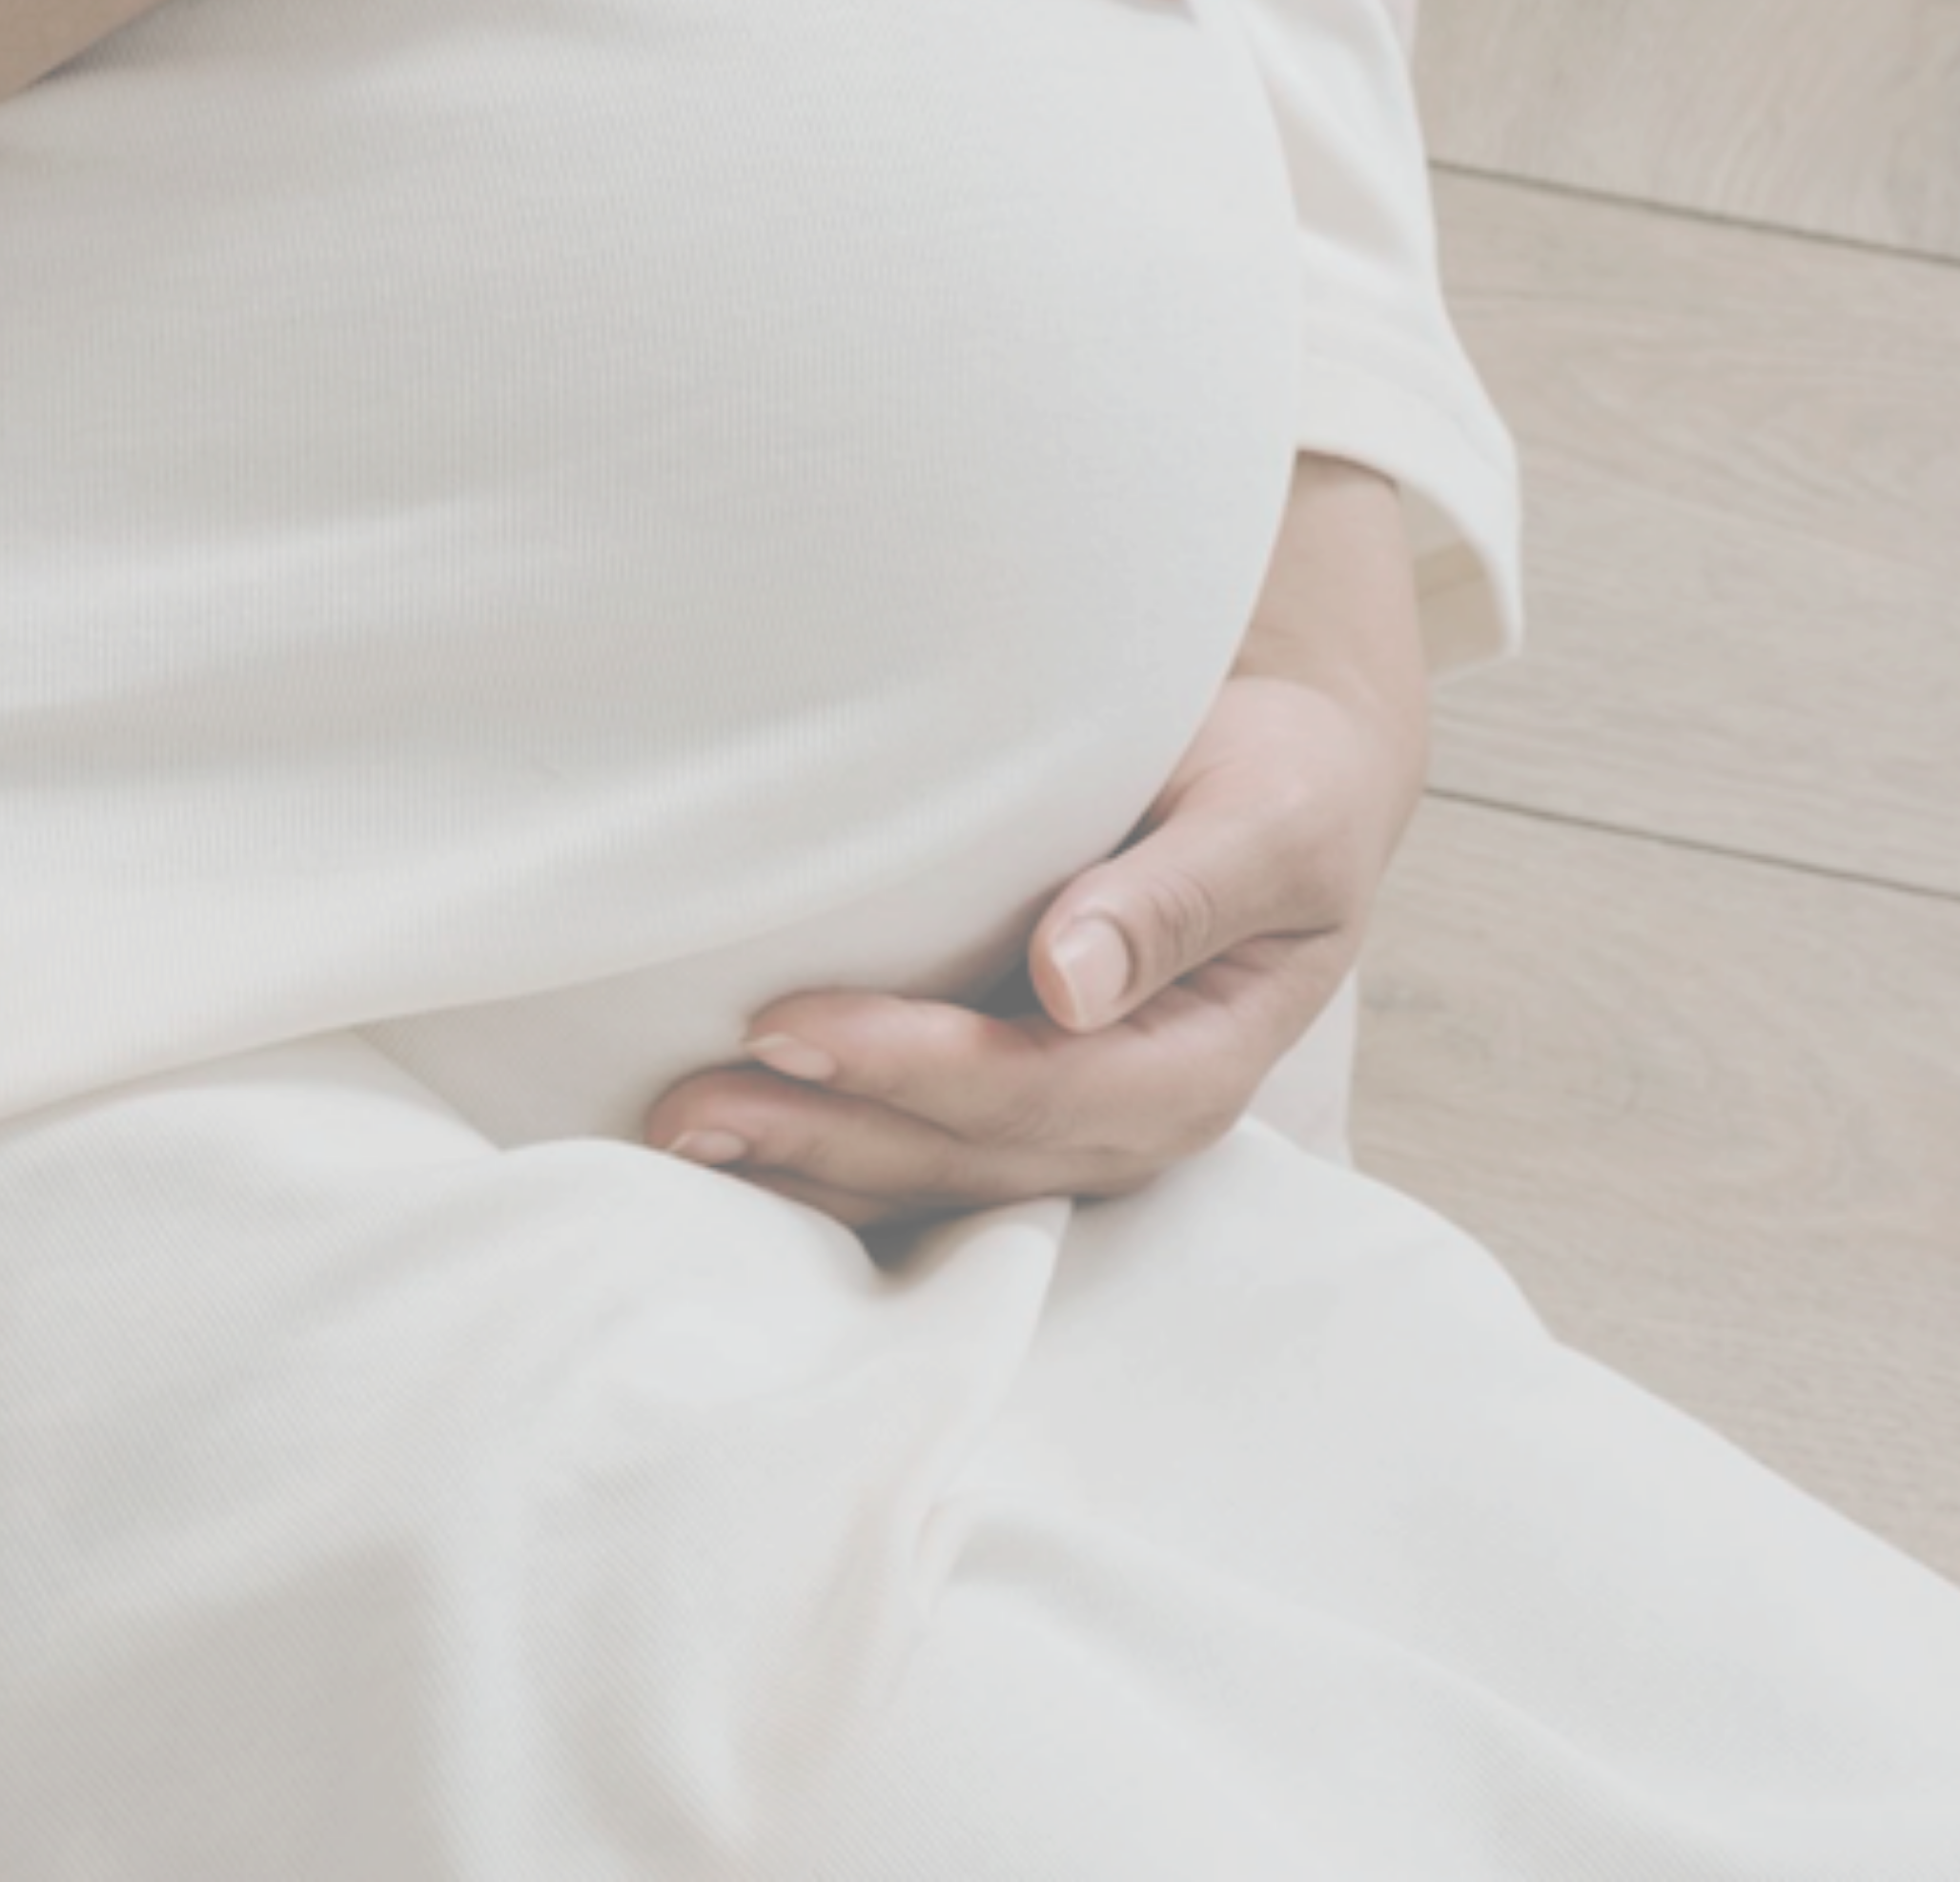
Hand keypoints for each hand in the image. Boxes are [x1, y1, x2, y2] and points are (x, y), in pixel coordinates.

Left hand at [638, 456, 1432, 1237]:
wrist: (1283, 782)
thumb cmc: (1276, 783)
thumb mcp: (1267, 816)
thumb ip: (1178, 895)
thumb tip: (1072, 980)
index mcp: (1203, 1059)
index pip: (1046, 1088)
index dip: (916, 1070)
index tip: (790, 1025)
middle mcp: (1131, 1116)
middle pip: (968, 1155)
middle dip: (826, 1138)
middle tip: (691, 1108)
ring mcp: (1068, 1124)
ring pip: (928, 1176)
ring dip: (802, 1168)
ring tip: (676, 1137)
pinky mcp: (1012, 1103)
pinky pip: (913, 1153)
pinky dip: (820, 1154)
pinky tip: (727, 1148)